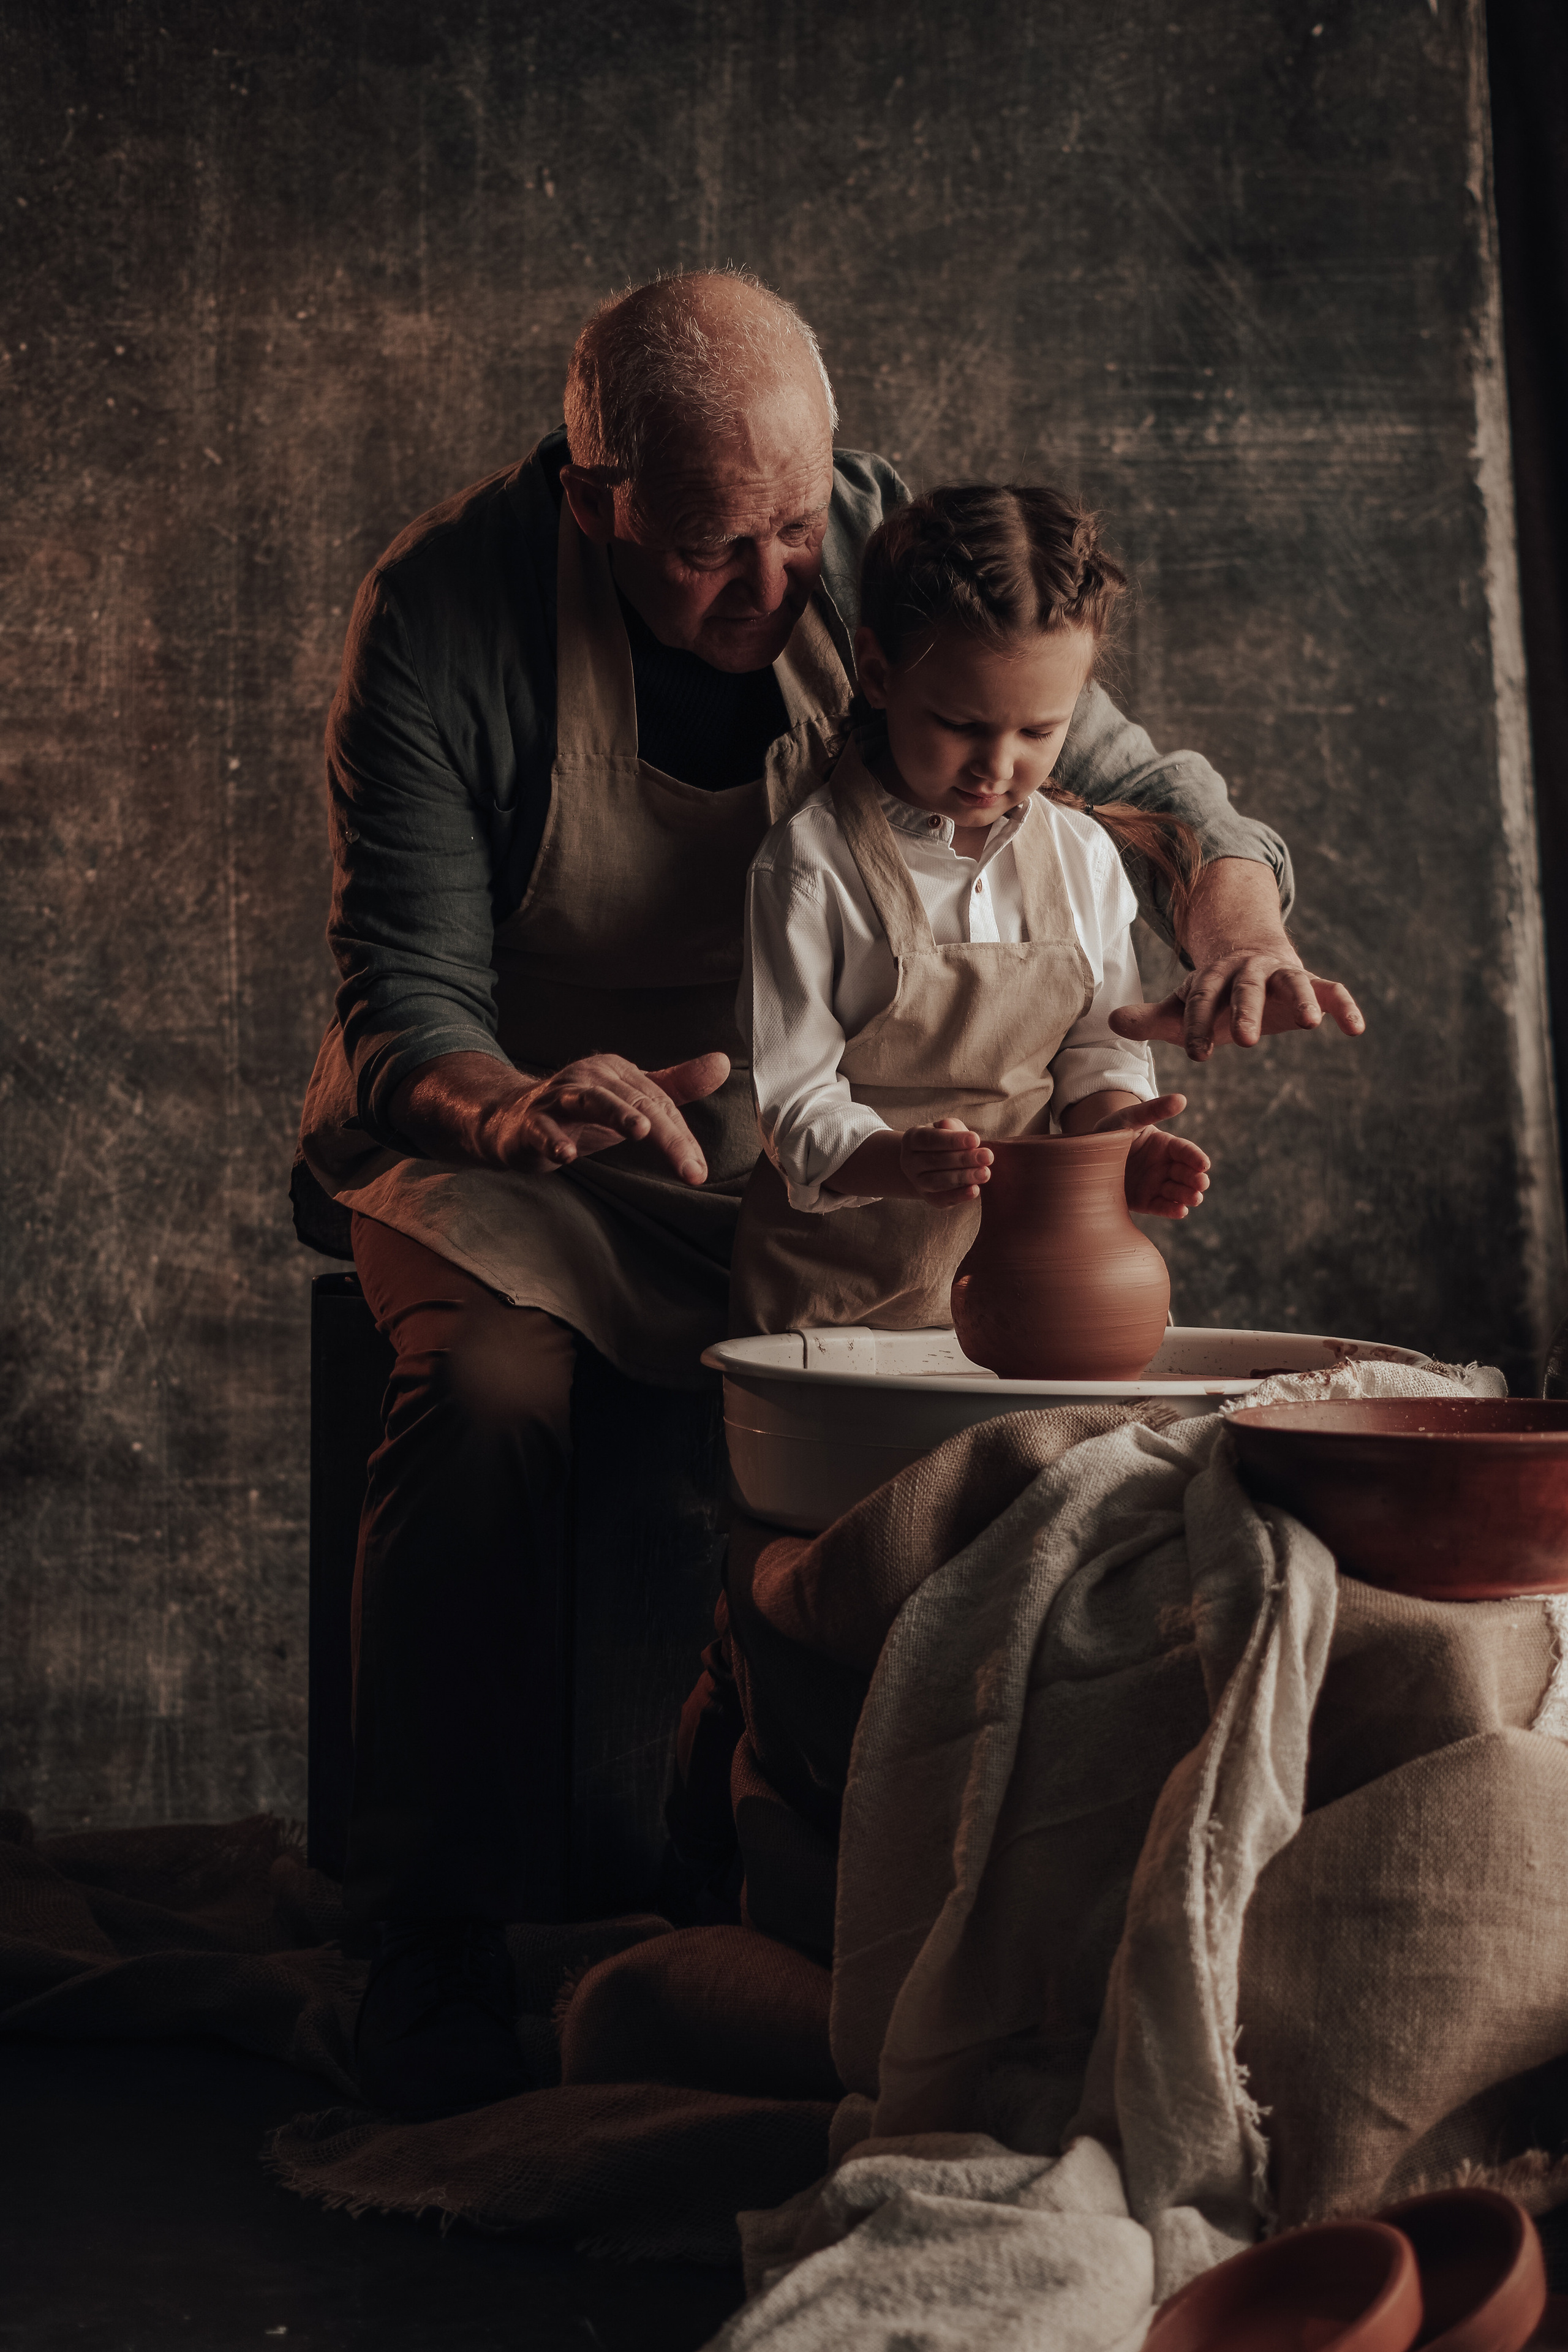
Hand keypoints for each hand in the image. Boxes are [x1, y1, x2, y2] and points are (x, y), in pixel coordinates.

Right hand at [507, 1051, 731, 1182]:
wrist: (515, 1120)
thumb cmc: (581, 1114)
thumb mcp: (630, 1101)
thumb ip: (675, 1086)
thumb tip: (722, 1063)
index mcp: (618, 1073)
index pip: (660, 1105)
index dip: (682, 1139)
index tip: (698, 1171)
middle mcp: (591, 1078)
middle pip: (637, 1104)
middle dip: (667, 1137)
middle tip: (690, 1168)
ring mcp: (559, 1097)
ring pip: (592, 1101)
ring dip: (616, 1113)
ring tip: (640, 1130)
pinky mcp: (532, 1120)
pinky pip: (544, 1128)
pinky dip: (555, 1139)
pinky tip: (567, 1154)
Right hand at [900, 1117, 993, 1208]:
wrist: (934, 1166)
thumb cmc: (946, 1142)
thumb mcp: (948, 1129)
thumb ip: (951, 1127)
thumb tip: (948, 1125)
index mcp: (912, 1139)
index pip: (931, 1139)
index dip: (953, 1140)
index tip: (976, 1139)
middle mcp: (910, 1162)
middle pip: (936, 1161)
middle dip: (964, 1159)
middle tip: (988, 1156)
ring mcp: (917, 1182)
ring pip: (938, 1181)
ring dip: (963, 1177)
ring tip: (985, 1173)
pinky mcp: (930, 1199)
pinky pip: (943, 1199)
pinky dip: (959, 1196)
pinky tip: (975, 1190)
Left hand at [1090, 1093, 1210, 1219]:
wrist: (1089, 1155)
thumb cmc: (1112, 1131)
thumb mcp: (1130, 1118)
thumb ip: (1154, 1110)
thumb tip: (1182, 1099)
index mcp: (1166, 1145)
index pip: (1186, 1151)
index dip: (1196, 1157)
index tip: (1204, 1164)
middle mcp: (1165, 1166)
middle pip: (1186, 1174)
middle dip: (1195, 1179)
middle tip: (1201, 1184)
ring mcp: (1156, 1185)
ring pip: (1178, 1192)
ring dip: (1188, 1196)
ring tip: (1195, 1198)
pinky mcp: (1145, 1201)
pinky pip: (1161, 1207)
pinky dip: (1171, 1210)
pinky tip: (1181, 1211)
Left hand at [1109, 954, 1363, 1061]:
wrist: (1252, 955)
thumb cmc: (1214, 995)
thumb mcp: (1183, 1007)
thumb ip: (1152, 1019)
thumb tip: (1111, 1022)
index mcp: (1213, 977)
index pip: (1202, 1000)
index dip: (1199, 1025)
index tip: (1198, 1055)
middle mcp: (1249, 970)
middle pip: (1246, 988)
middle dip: (1246, 1012)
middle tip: (1245, 1041)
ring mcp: (1283, 974)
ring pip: (1295, 982)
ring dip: (1303, 999)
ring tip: (1312, 1023)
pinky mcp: (1313, 982)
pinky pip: (1333, 990)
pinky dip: (1345, 1006)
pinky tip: (1357, 1029)